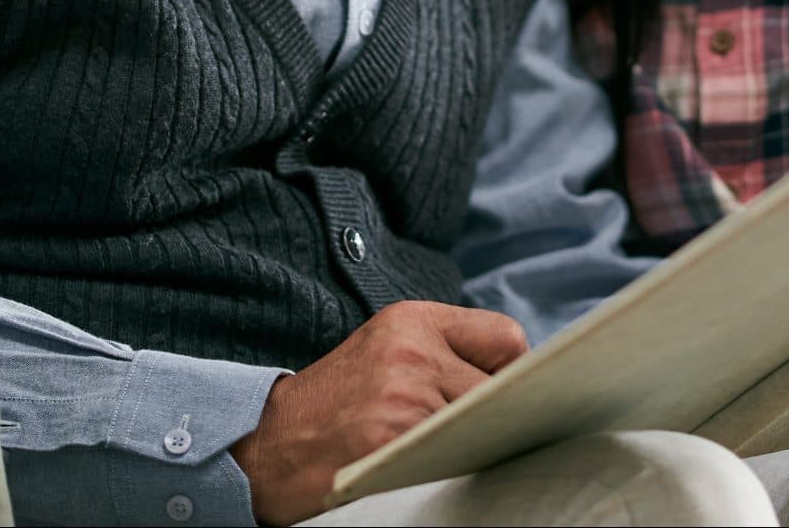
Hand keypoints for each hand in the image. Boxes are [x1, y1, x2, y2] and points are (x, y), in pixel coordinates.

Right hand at [231, 301, 527, 524]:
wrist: (269, 448)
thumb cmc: (335, 406)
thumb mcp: (385, 353)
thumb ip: (444, 352)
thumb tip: (519, 380)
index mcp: (410, 321)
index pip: (506, 338)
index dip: (510, 374)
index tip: (496, 397)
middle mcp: (411, 351)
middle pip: (502, 388)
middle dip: (491, 415)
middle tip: (468, 434)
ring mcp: (405, 399)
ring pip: (484, 426)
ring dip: (472, 443)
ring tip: (439, 450)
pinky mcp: (396, 444)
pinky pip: (458, 457)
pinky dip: (451, 466)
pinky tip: (427, 467)